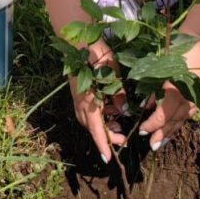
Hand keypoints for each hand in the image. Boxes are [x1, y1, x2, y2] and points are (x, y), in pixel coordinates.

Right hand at [69, 39, 127, 162]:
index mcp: (88, 99)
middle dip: (107, 136)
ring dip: (104, 126)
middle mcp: (81, 102)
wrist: (76, 39)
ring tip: (120, 127)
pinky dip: (101, 114)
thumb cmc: (96, 53)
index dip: (103, 143)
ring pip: (90, 119)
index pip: (96, 127)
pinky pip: (89, 110)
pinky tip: (112, 109)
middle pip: (93, 127)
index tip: (107, 159)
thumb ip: (118, 94)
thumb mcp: (113, 72)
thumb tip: (124, 111)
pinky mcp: (79, 92)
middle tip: (124, 139)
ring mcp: (78, 97)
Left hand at [137, 70, 199, 150]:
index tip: (142, 130)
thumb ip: (153, 89)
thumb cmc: (179, 52)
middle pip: (173, 122)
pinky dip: (181, 121)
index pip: (162, 116)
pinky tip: (176, 125)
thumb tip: (147, 106)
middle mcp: (188, 100)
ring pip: (183, 119)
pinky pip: (190, 113)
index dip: (151, 125)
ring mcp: (198, 99)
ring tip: (163, 142)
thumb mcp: (161, 69)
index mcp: (176, 94)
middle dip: (162, 134)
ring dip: (172, 131)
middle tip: (152, 145)